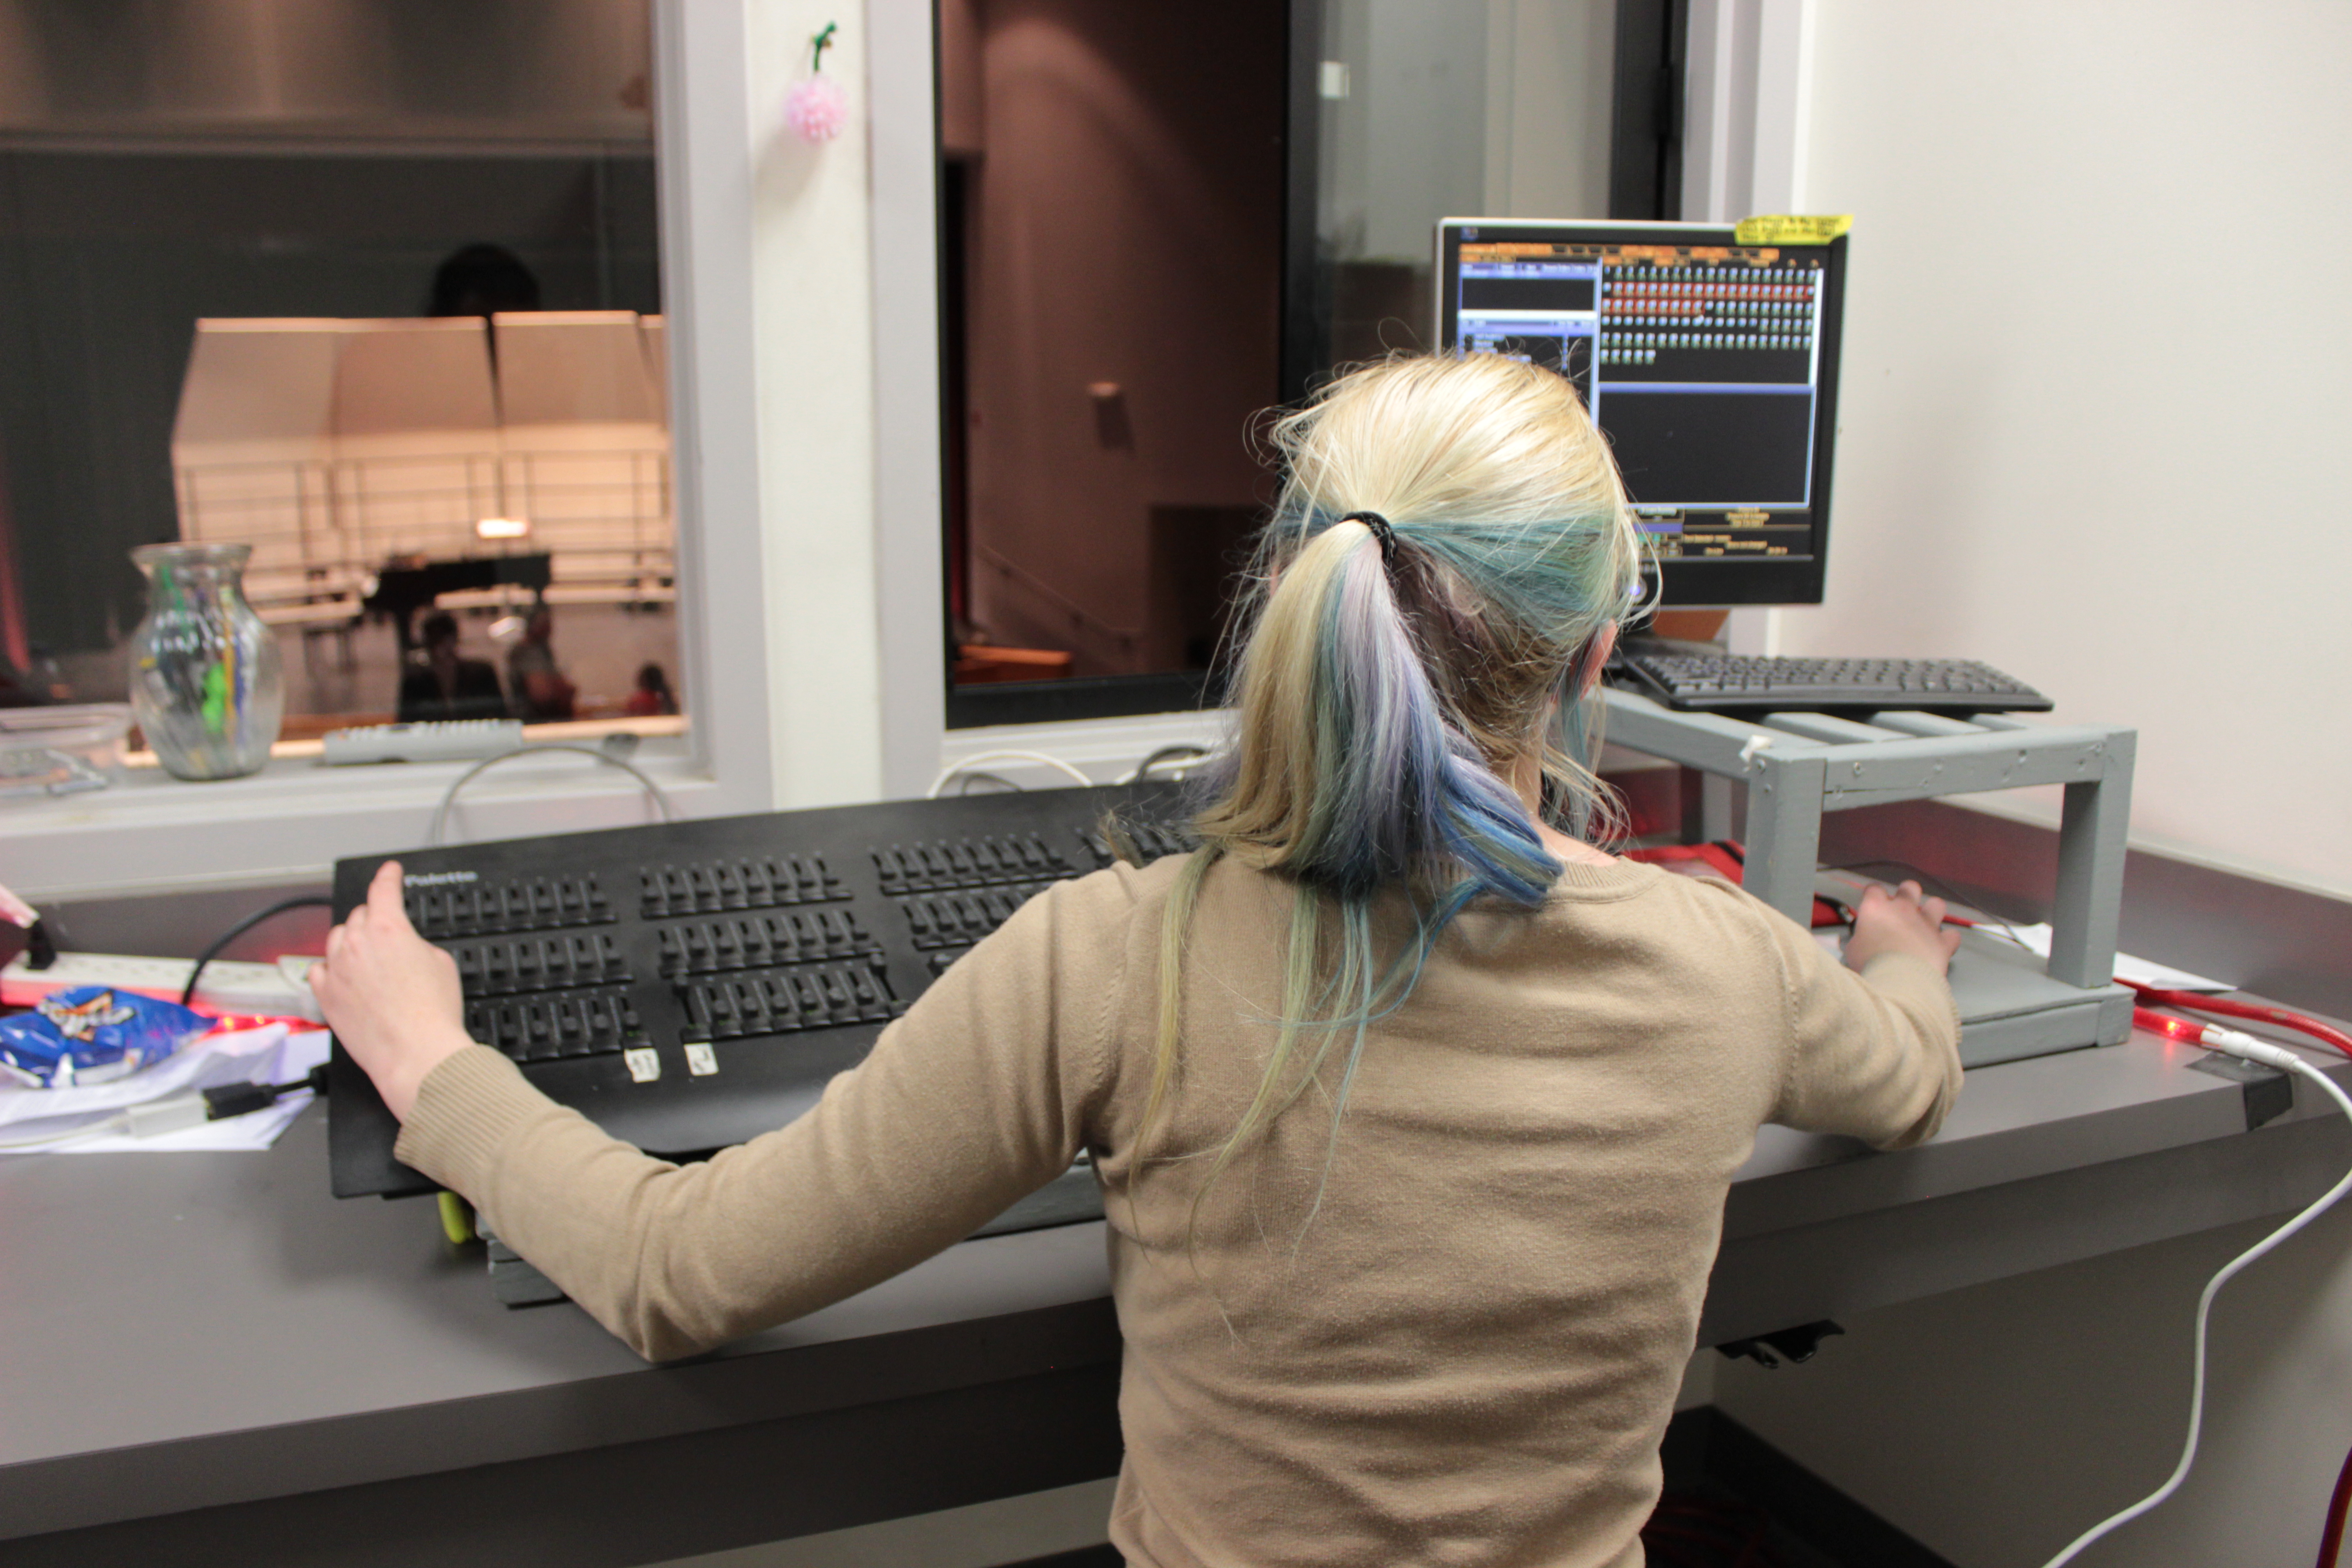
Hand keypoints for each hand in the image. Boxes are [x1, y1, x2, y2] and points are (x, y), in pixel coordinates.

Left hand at [308, 861, 472, 1121]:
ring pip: (336, 938)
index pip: (384, 889)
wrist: (416, 1052)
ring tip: (367, 957)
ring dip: (351, 940)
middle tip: (388, 932)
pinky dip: (330, 967)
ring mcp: (337, 969)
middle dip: (374, 917)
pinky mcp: (325, 995)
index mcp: (390, 929)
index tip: (389, 871)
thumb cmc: (432, 1014)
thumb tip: (404, 948)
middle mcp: (357, 944)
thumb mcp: (441, 963)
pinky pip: (318, 969)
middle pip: (359, 915)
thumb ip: (416, 944)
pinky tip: (342, 975)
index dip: (388, 875)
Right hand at [1842, 879, 1961, 975]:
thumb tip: (1864, 939)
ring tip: (1925, 924)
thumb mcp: (1853, 949)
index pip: (1874, 888)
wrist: (1898, 981)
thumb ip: (1861, 938)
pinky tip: (1939, 946)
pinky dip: (1946, 939)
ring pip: (1937, 904)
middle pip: (1910, 887)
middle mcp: (1903, 909)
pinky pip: (1952, 934)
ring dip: (1932, 911)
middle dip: (1906, 894)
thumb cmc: (1869, 964)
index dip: (1873, 896)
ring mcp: (1926, 923)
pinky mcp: (1943, 941)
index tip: (1872, 906)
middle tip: (1901, 910)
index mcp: (1877, 908)